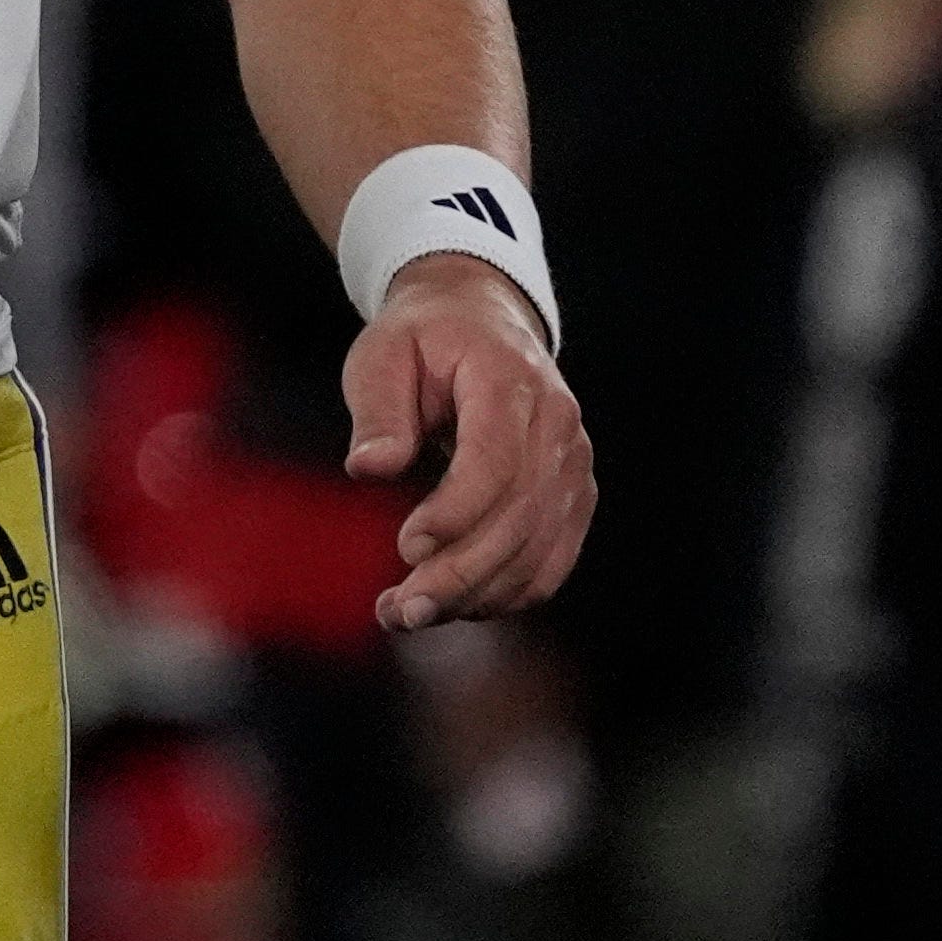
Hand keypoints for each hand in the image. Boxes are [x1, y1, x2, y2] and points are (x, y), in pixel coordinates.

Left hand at [342, 257, 593, 632]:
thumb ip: (377, 411)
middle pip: (519, 517)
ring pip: (536, 552)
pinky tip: (452, 606)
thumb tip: (369, 469)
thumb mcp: (381, 354)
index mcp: (510, 380)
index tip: (405, 547)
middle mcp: (557, 426)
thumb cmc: (421, 340)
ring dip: (475, 596)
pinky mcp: (571, 498)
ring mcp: (572, 465)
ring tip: (406, 616)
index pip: (497, 461)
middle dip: (459, 573)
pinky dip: (503, 595)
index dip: (457, 513)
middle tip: (399, 610)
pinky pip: (549, 563)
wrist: (479, 324)